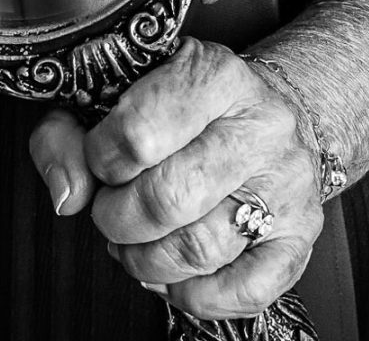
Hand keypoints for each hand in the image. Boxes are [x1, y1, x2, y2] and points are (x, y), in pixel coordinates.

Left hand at [29, 39, 322, 321]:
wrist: (270, 110)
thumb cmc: (185, 104)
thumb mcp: (119, 89)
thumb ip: (69, 133)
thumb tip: (67, 193)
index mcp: (213, 73)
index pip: (139, 132)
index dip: (100, 159)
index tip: (98, 160)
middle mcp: (259, 125)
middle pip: (169, 198)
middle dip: (117, 218)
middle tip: (109, 210)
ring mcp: (286, 183)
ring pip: (202, 249)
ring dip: (147, 260)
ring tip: (134, 243)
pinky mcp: (301, 234)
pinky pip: (245, 290)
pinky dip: (195, 295)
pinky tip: (173, 273)